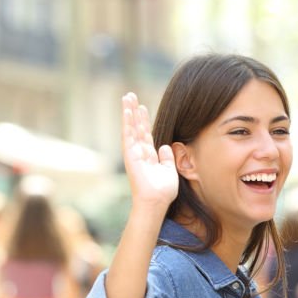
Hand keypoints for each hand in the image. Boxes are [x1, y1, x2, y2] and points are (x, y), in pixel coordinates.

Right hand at [121, 92, 177, 210]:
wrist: (156, 201)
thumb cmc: (163, 191)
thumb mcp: (169, 171)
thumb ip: (167, 158)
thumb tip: (165, 146)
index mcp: (149, 156)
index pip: (145, 134)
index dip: (144, 120)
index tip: (142, 107)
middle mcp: (140, 152)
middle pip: (136, 127)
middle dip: (134, 112)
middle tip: (131, 96)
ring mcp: (134, 152)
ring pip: (131, 127)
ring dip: (128, 112)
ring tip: (127, 96)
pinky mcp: (130, 154)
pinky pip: (128, 134)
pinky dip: (127, 121)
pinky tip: (127, 109)